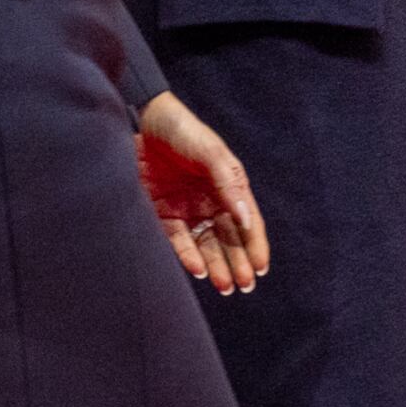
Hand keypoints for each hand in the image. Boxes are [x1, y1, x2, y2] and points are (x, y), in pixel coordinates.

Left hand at [137, 94, 267, 292]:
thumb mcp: (211, 153)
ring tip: (225, 286)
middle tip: (245, 285)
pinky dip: (188, 256)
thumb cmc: (183, 131)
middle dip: (239, 264)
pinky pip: (177, 240)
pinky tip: (198, 270)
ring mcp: (187, 210)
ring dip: (216, 267)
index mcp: (229, 187)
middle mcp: (210, 202)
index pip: (247, 223)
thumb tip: (245, 220)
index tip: (261, 268)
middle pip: (229, 239)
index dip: (255, 246)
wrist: (143, 120)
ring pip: (206, 245)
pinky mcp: (162, 214)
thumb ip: (228, 184)